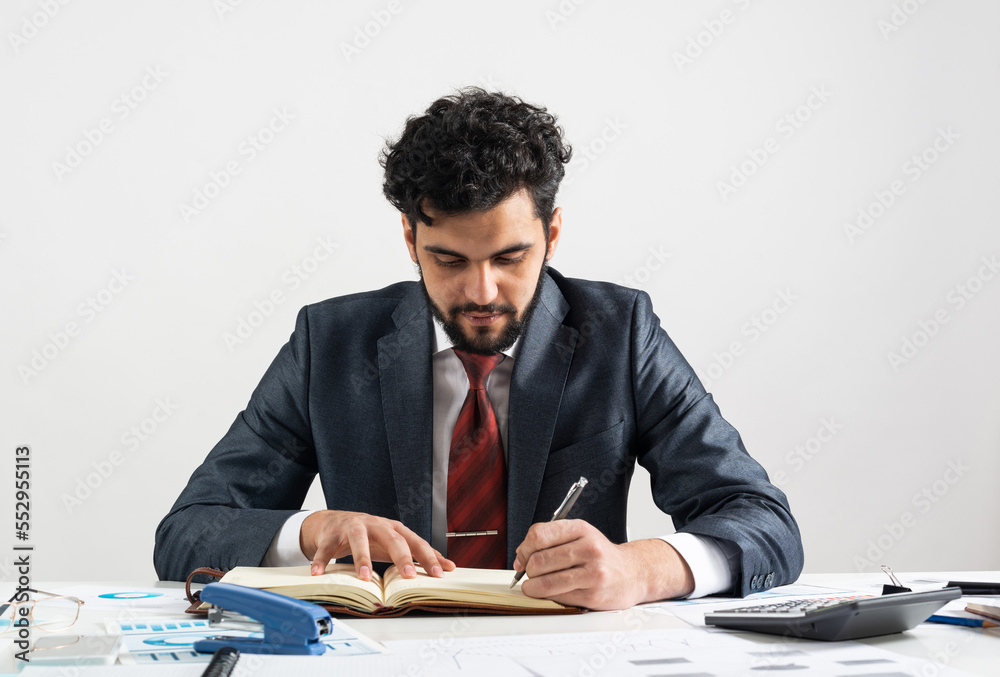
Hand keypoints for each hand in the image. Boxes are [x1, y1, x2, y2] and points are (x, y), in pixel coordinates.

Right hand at [300, 510, 454, 581]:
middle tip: (408, 575)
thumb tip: (448, 567)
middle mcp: (375, 524)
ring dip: (362, 558)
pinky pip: (327, 548)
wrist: (335, 522)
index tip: (439, 573)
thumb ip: (419, 554)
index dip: (428, 557)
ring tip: (366, 577)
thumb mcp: (395, 542)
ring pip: (358, 539)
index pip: (415, 541)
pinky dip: (322, 559)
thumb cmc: (370, 535)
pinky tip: (319, 572)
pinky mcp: (332, 534)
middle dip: (401, 556)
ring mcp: (352, 527)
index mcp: (393, 528)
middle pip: (391, 537)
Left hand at [512, 520, 693, 609]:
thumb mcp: (580, 536)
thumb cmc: (600, 555)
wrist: (632, 573)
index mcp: (581, 529)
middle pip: (539, 560)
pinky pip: (558, 597)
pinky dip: (546, 597)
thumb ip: (551, 541)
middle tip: (530, 573)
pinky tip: (550, 592)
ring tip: (533, 586)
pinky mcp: (593, 594)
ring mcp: (592, 572)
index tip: (522, 557)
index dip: (524, 548)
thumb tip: (520, 557)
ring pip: (546, 581)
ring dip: (532, 586)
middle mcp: (588, 548)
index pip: (539, 534)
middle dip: (527, 569)